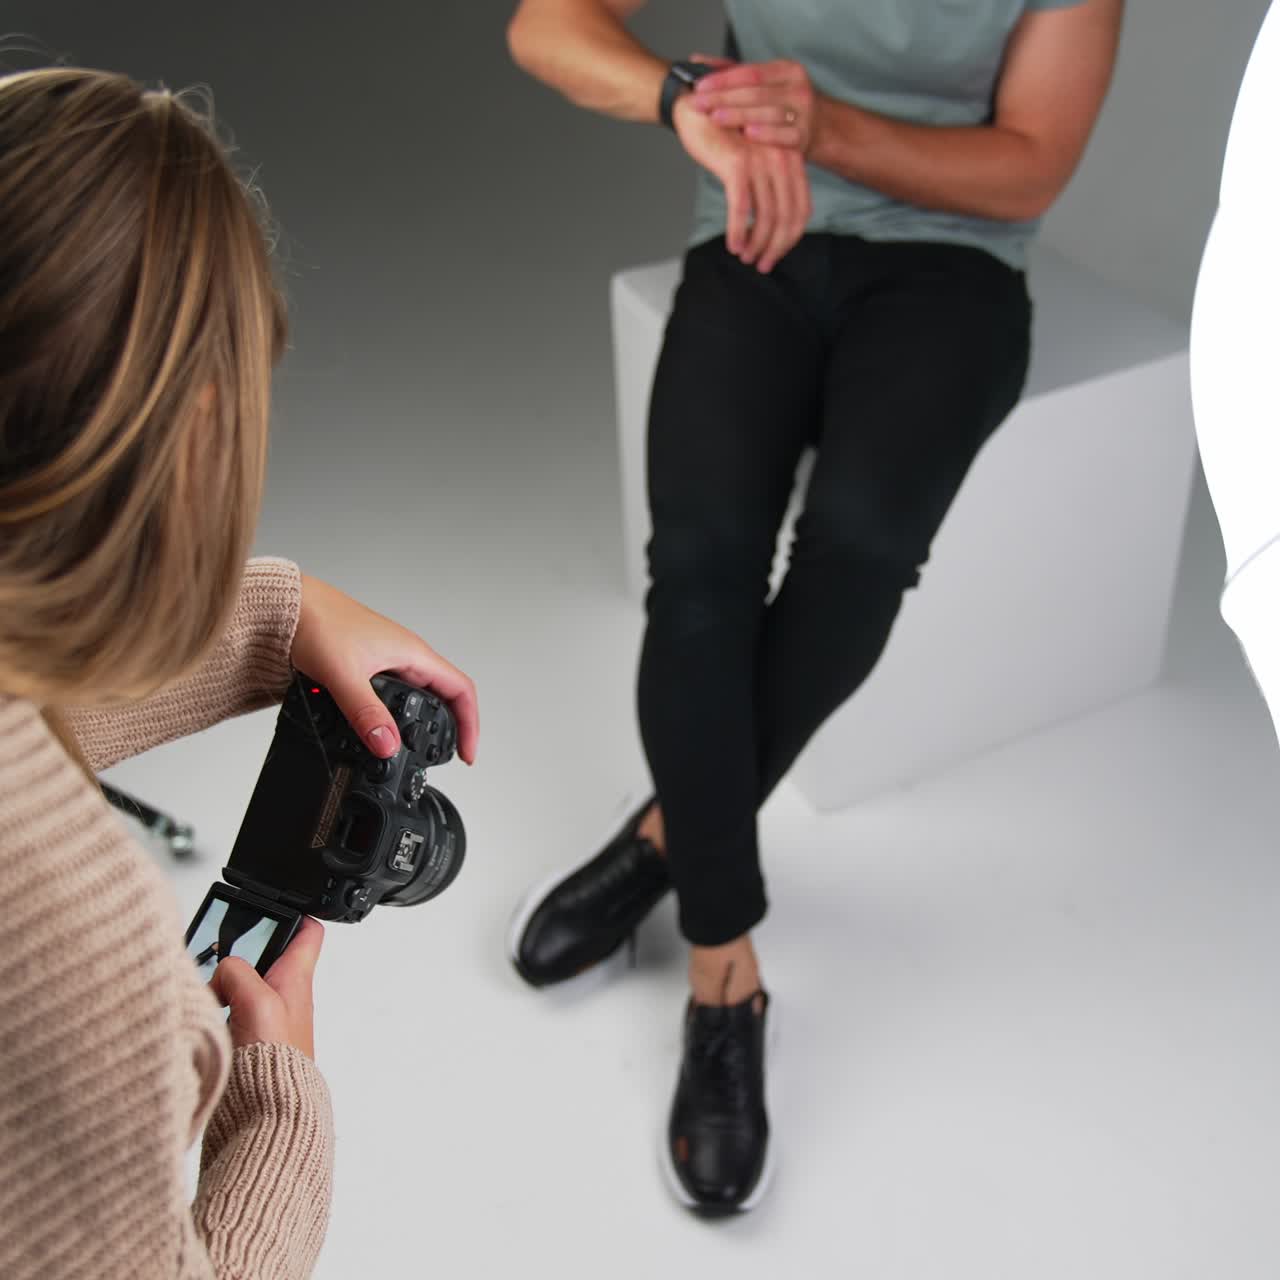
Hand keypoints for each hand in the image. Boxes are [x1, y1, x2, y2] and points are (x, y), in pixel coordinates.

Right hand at [210, 916, 323, 1059]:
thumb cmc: (275, 1066)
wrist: (266, 1118)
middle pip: (265, 956)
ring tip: (202, 986)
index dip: (297, 913)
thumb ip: (238, 973)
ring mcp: (261, 1019)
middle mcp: (282, 997)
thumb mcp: (258, 1002)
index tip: (279, 902)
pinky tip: (197, 1014)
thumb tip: (221, 969)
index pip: (308, 934)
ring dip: (220, 983)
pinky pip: (223, 1012)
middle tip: (217, 947)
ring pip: (239, 984)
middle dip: (239, 950)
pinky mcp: (242, 1042)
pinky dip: (210, 1009)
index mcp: (295, 980)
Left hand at [291, 574, 478, 762]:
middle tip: (444, 758)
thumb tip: (388, 746)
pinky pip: (394, 694)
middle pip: (444, 695)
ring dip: (422, 722)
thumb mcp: (344, 675)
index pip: (460, 690)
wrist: (286, 607)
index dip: (469, 723)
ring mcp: (387, 660)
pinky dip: (395, 716)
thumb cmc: (317, 623)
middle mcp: (405, 656)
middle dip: (449, 728)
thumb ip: (366, 713)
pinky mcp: (367, 666)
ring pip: (418, 695)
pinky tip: (383, 729)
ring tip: (418, 750)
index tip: (464, 754)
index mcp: (412, 653)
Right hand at [672, 94, 810, 273]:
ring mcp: (761, 161)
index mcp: (790, 159)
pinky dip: (738, 231)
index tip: (776, 254)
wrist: (696, 105)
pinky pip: (742, 208)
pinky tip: (733, 246)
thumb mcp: (755, 158)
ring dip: (756, 244)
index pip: (802, 209)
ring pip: (766, 217)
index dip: (791, 238)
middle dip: (776, 248)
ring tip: (746, 258)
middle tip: (763, 265)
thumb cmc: (724, 134)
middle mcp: (781, 159)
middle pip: (787, 217)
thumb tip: (770, 225)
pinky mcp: (737, 164)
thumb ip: (768, 184)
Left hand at [690, 59, 822, 155]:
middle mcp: (797, 87)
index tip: (699, 86)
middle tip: (699, 104)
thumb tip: (697, 62)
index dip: (723, 79)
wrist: (820, 129)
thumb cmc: (783, 105)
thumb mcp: (765, 84)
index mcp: (787, 70)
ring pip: (768, 112)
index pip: (750, 72)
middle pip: (755, 92)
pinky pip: (783, 135)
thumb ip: (734, 74)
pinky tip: (748, 133)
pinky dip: (765, 134)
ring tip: (716, 118)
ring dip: (740, 115)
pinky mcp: (804, 136)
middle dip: (724, 98)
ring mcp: (803, 112)